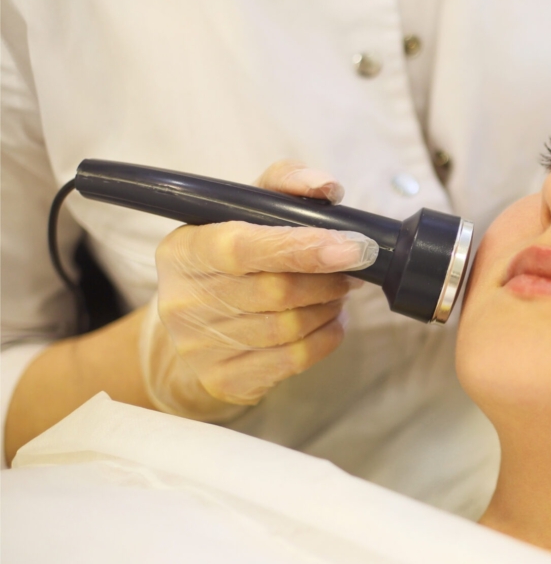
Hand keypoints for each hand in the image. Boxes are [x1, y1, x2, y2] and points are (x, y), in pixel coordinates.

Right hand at [142, 161, 377, 420]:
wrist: (191, 337)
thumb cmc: (230, 264)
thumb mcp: (244, 214)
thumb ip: (285, 184)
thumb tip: (326, 186)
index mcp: (185, 249)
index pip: (243, 247)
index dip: (302, 247)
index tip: (352, 247)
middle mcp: (184, 299)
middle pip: (277, 291)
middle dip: (329, 279)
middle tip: (352, 269)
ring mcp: (200, 345)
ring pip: (290, 327)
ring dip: (329, 307)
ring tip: (338, 292)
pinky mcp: (224, 379)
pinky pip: (294, 359)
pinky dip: (327, 336)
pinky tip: (330, 321)